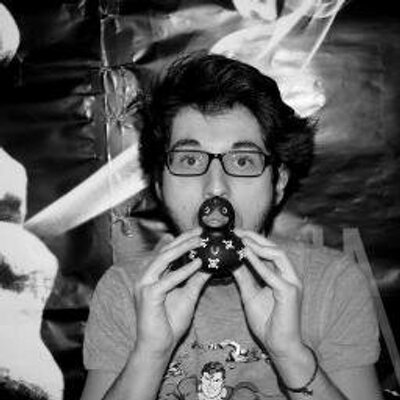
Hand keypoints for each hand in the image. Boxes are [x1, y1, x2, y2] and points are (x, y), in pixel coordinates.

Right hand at [134, 229, 209, 356]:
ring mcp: (144, 284)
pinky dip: (184, 271)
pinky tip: (198, 263)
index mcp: (152, 274)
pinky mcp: (148, 295)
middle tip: (200, 231)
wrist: (159, 345)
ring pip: (163, 259)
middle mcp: (145, 276)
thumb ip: (195, 279)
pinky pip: (168, 280)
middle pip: (165, 251)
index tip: (198, 232)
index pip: (167, 251)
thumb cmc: (170, 322)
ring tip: (199, 241)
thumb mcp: (188, 295)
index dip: (182, 240)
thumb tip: (208, 266)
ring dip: (183, 248)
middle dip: (183, 239)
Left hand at [233, 230, 303, 359]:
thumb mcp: (250, 294)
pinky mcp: (289, 293)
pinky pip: (272, 274)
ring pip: (278, 255)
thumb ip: (244, 277)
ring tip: (241, 239)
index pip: (269, 251)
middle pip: (274, 248)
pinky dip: (258, 263)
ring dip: (258, 246)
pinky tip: (245, 255)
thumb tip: (233, 261)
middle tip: (237, 231)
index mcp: (282, 275)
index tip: (236, 234)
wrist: (279, 345)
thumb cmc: (267, 322)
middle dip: (256, 238)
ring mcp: (292, 283)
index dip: (254, 240)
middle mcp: (290, 276)